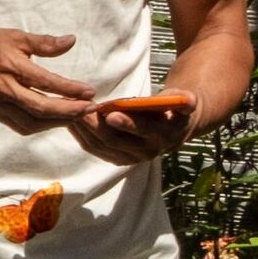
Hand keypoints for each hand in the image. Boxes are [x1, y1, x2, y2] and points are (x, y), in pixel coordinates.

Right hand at [0, 24, 90, 131]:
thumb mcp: (15, 36)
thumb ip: (44, 43)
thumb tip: (71, 41)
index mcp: (11, 67)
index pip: (46, 82)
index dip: (70, 89)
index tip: (90, 92)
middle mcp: (6, 90)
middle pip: (41, 108)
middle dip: (69, 112)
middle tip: (90, 108)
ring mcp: (0, 105)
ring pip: (32, 122)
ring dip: (56, 122)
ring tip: (76, 116)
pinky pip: (22, 125)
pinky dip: (41, 126)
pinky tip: (54, 121)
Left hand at [70, 90, 195, 167]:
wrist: (175, 127)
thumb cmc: (176, 106)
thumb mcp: (185, 101)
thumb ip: (185, 101)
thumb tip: (187, 100)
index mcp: (163, 136)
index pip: (142, 131)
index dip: (127, 123)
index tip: (111, 114)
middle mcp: (146, 152)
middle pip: (114, 140)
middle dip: (94, 124)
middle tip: (79, 107)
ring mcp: (130, 158)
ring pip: (100, 146)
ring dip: (83, 129)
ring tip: (70, 110)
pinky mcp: (117, 159)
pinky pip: (95, 148)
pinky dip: (81, 135)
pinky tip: (70, 121)